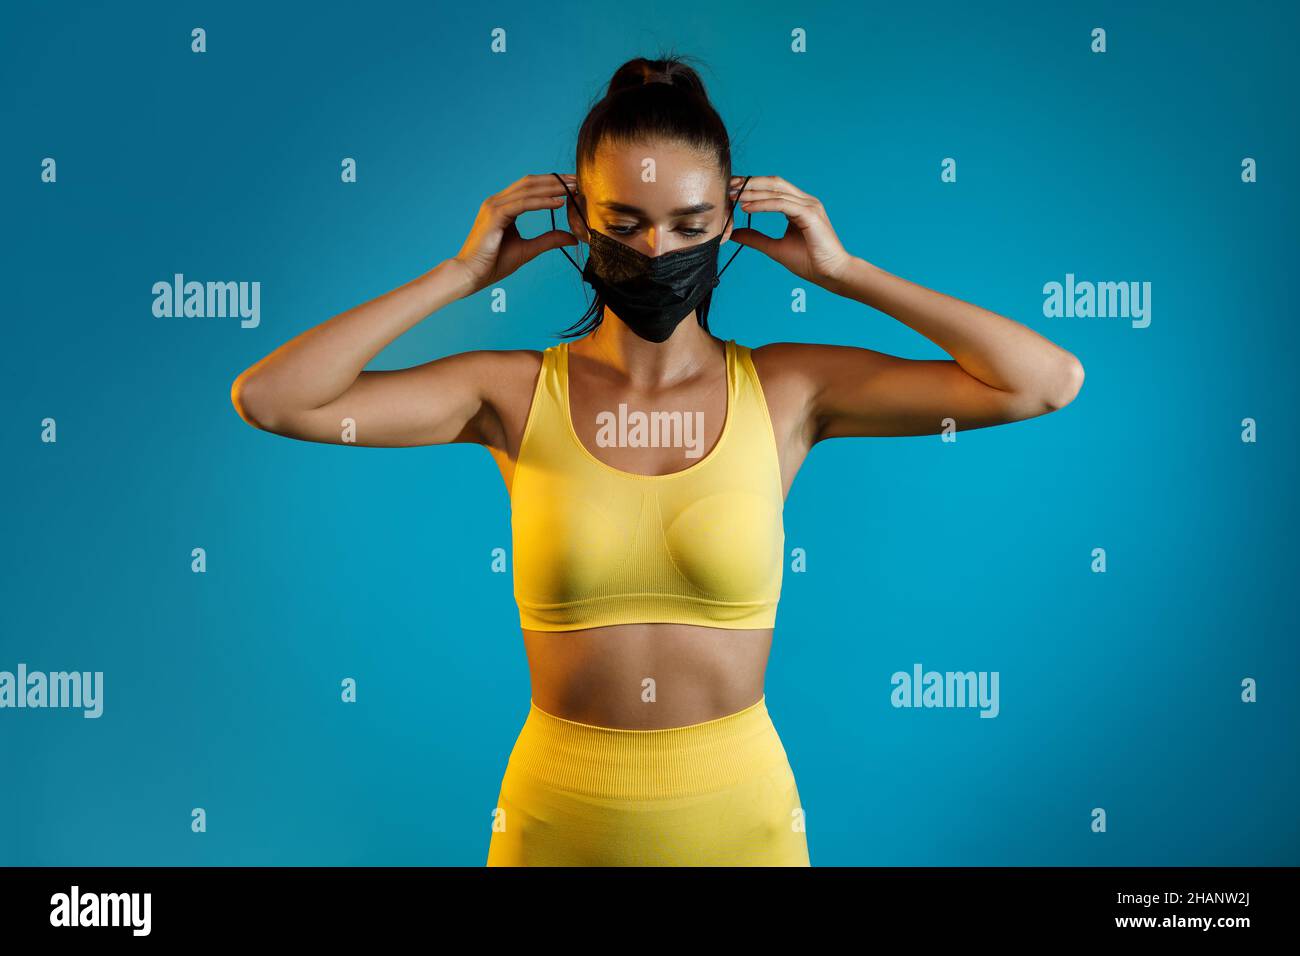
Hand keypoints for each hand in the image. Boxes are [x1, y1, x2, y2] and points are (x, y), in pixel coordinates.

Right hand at [450, 173, 578, 296]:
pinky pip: (523, 203)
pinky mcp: (495, 215)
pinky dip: (542, 201)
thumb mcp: (528, 250)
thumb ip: (548, 240)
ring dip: (552, 187)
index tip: (572, 185)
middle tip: (577, 180)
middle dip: (555, 180)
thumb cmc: (493, 264)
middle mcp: (497, 201)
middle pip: (530, 183)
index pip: (530, 188)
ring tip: (573, 188)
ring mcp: (495, 206)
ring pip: (528, 189)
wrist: (471, 274)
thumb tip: (572, 237)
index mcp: (503, 206)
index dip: (552, 184)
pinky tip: (559, 202)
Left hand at [727, 175, 854, 288]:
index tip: (731, 190)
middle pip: (774, 183)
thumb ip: (755, 238)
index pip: (773, 188)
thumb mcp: (775, 248)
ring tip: (733, 196)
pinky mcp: (810, 214)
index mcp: (799, 206)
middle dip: (750, 183)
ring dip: (753, 192)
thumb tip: (734, 233)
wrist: (830, 274)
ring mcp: (809, 206)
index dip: (752, 186)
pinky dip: (763, 204)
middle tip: (728, 186)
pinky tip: (747, 207)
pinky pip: (782, 204)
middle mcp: (805, 201)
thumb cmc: (809, 262)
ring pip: (777, 191)